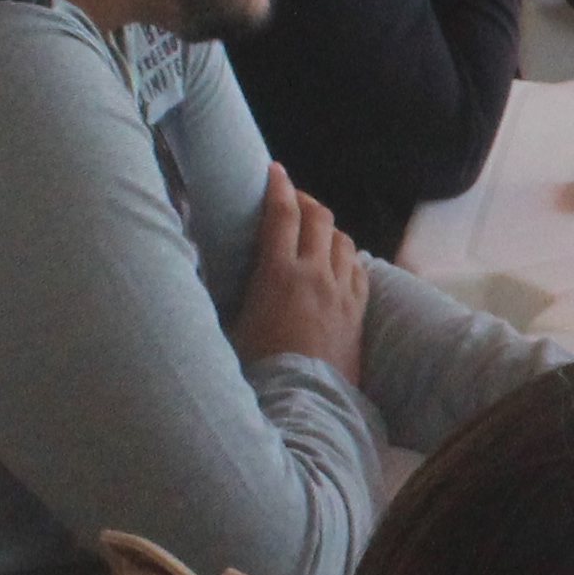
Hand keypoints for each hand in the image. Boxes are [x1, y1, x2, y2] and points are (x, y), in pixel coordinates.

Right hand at [231, 171, 367, 375]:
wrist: (302, 403)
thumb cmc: (257, 368)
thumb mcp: (232, 324)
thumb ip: (232, 292)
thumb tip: (214, 272)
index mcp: (278, 274)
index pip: (282, 214)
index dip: (278, 186)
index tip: (275, 171)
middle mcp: (314, 275)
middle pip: (319, 218)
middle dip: (306, 201)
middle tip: (294, 200)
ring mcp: (341, 292)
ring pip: (344, 240)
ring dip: (329, 229)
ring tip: (316, 232)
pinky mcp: (358, 311)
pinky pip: (359, 269)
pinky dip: (348, 258)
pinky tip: (338, 263)